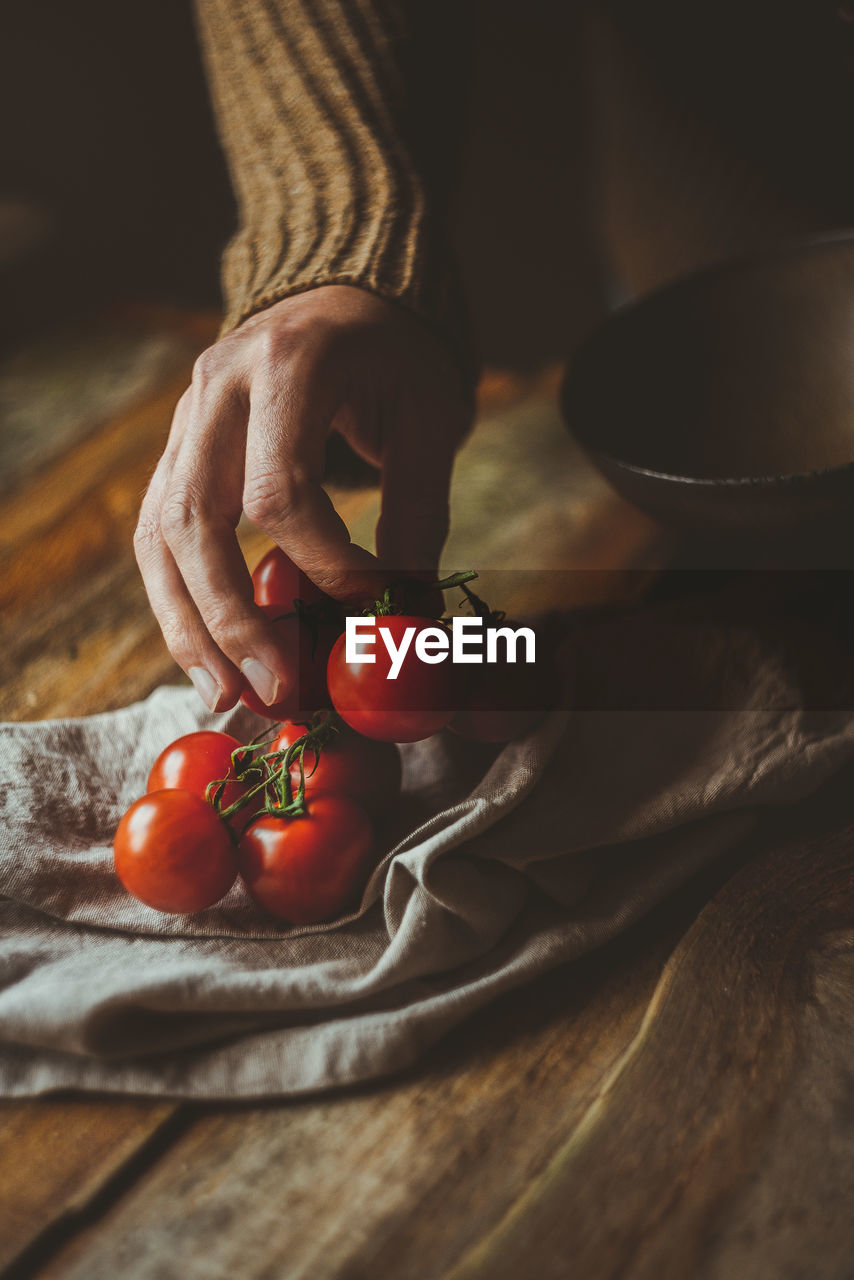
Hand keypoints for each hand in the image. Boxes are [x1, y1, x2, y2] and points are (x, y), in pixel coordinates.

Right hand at [134, 285, 471, 711]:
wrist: (337, 296)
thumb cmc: (393, 354)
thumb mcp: (428, 414)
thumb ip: (419, 507)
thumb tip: (404, 614)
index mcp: (288, 364)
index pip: (282, 490)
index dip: (323, 564)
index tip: (366, 608)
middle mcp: (217, 387)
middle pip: (198, 521)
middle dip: (235, 617)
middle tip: (274, 689)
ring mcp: (185, 418)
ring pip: (159, 535)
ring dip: (190, 624)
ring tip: (225, 694)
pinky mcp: (176, 449)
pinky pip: (157, 533)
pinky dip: (178, 599)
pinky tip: (206, 655)